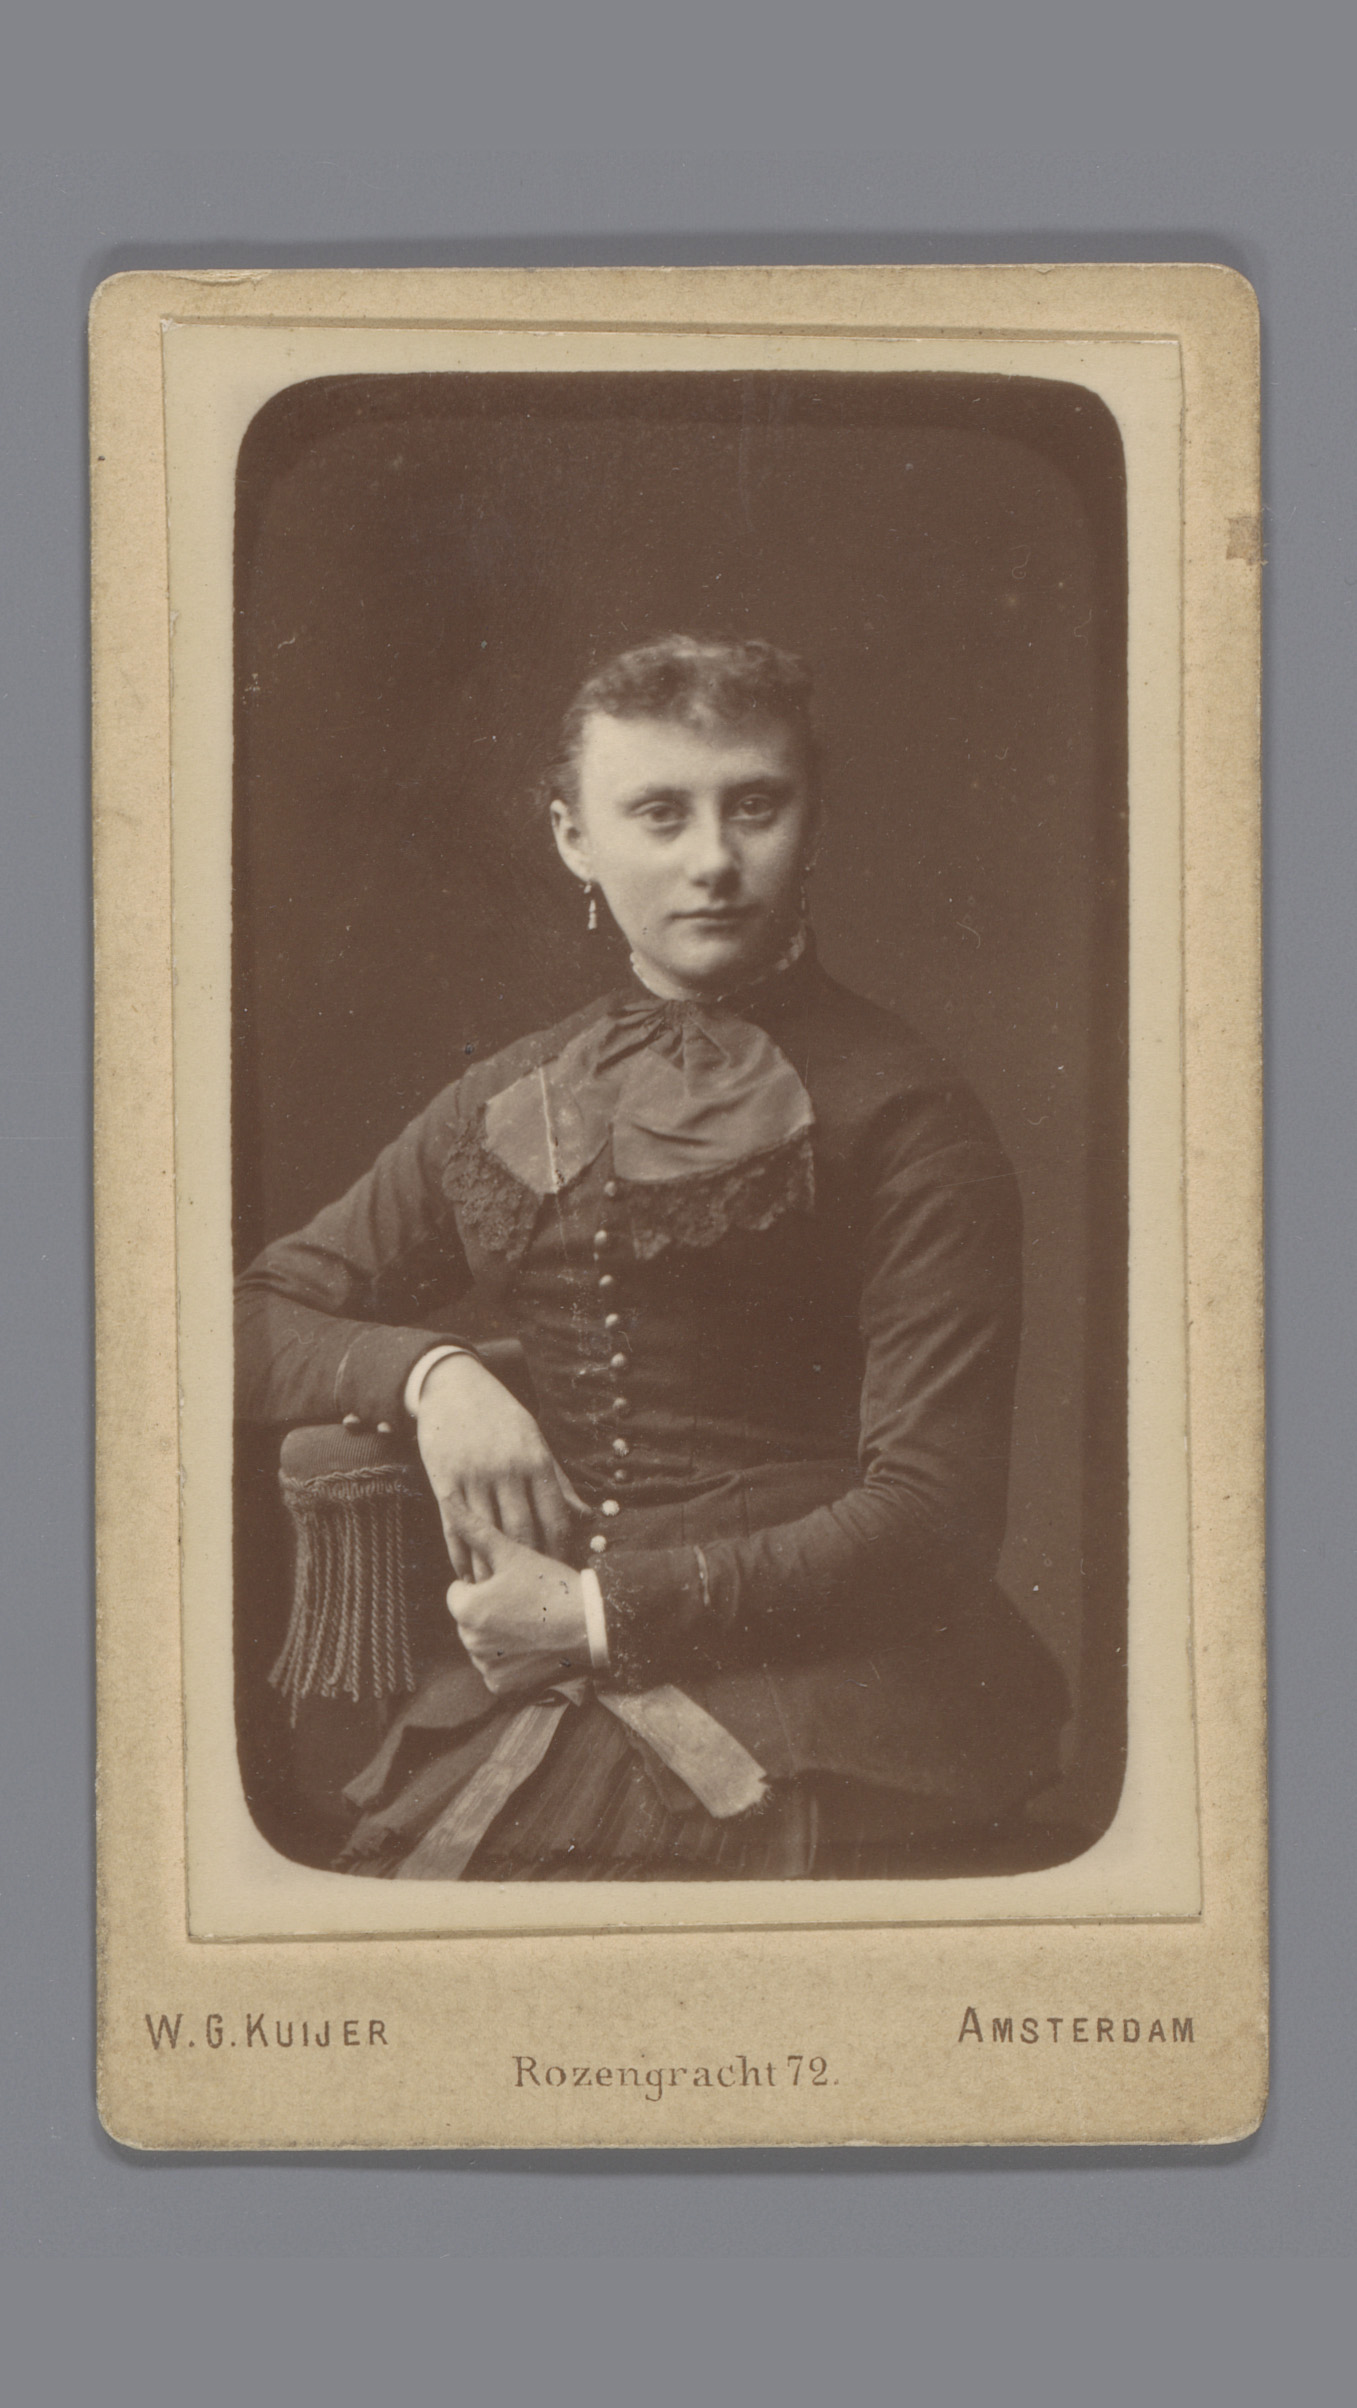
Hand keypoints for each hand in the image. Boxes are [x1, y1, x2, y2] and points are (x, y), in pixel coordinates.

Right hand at [414, 1352, 586, 1577]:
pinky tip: (467, 1574)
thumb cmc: (501, 1415)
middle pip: (522, 1532)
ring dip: (493, 1568)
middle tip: (534, 1590)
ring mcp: (474, 1478)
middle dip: (530, 1564)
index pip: (554, 1516)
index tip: (561, 1568)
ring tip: (499, 1592)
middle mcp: (506, 1470)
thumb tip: (585, 1514)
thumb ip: (557, 1479)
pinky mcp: (444, 1482)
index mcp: (535, 1460)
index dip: (560, 1547)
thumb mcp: (534, 1439)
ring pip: (488, 1535)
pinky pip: (455, 1529)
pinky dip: (461, 1556)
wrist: (453, 1387)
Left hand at [447, 1520, 590, 1696]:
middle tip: (522, 1601)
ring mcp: (485, 1665)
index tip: (510, 1584)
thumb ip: (474, 1529)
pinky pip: (494, 1667)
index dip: (482, 1584)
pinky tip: (530, 1644)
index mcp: (466, 1609)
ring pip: (481, 1643)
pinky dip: (507, 1659)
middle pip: (468, 1619)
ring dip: (497, 1634)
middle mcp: (470, 1641)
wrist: (590, 1623)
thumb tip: (447, 1499)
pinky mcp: (501, 1685)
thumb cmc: (551, 1584)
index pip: (458, 1592)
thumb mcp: (512, 1552)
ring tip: (528, 1621)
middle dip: (487, 1610)